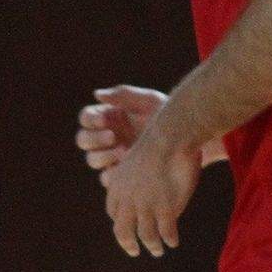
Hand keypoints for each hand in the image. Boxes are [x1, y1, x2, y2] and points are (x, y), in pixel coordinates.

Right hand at [76, 85, 226, 173]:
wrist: (187, 139)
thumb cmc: (167, 115)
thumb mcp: (148, 101)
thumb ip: (124, 94)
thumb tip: (96, 94)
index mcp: (108, 117)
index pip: (86, 118)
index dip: (91, 119)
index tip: (104, 119)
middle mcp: (106, 137)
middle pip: (84, 140)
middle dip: (94, 139)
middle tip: (112, 137)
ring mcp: (112, 157)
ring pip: (93, 159)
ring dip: (102, 157)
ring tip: (123, 152)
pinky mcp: (122, 175)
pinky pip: (107, 178)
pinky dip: (112, 174)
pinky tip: (125, 169)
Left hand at [99, 127, 201, 258]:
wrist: (169, 138)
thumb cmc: (158, 143)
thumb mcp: (138, 159)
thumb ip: (136, 177)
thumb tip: (143, 185)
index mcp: (118, 185)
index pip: (113, 212)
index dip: (120, 222)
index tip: (128, 227)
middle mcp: (128, 200)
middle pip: (122, 231)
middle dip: (128, 244)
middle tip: (134, 251)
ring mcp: (147, 206)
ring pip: (146, 236)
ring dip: (152, 246)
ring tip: (158, 251)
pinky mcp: (166, 209)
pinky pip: (166, 232)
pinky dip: (169, 239)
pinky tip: (174, 242)